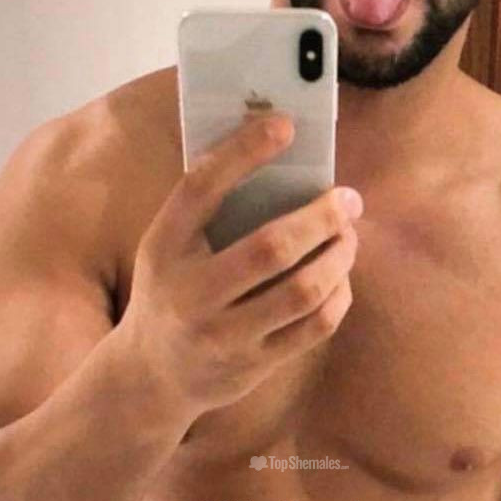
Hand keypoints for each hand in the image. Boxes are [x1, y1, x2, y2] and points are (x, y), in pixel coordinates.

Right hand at [119, 111, 362, 418]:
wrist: (152, 375)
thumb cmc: (172, 293)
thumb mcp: (168, 250)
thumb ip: (207, 211)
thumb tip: (275, 155)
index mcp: (164, 249)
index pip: (201, 189)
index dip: (244, 152)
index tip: (285, 125)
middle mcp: (190, 294)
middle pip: (271, 247)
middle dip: (321, 217)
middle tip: (347, 199)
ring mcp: (223, 336)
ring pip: (303, 291)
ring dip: (339, 257)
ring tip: (348, 237)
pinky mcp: (253, 365)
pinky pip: (314, 327)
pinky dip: (338, 295)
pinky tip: (340, 277)